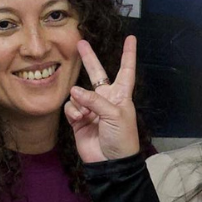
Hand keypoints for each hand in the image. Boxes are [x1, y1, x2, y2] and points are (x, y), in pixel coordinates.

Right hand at [65, 36, 139, 162]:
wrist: (110, 162)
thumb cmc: (121, 138)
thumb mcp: (114, 115)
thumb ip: (94, 100)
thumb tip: (74, 91)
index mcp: (121, 95)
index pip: (126, 70)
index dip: (128, 55)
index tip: (131, 39)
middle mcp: (106, 98)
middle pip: (97, 73)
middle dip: (89, 59)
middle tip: (81, 43)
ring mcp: (92, 108)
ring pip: (78, 94)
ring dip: (80, 102)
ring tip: (86, 115)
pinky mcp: (79, 118)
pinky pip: (71, 107)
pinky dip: (73, 112)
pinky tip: (79, 120)